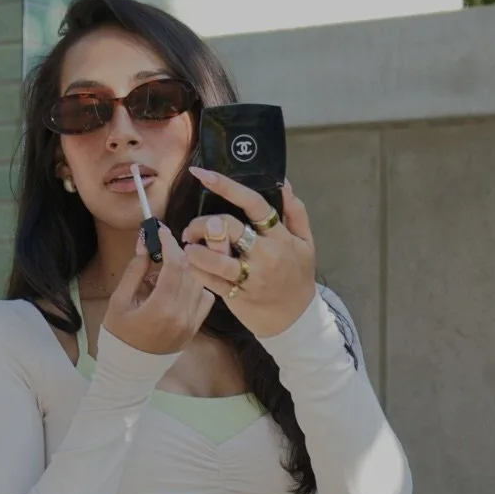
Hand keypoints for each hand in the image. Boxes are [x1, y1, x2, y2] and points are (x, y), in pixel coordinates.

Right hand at [102, 223, 216, 354]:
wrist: (128, 370)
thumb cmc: (118, 335)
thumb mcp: (119, 300)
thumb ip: (135, 271)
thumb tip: (145, 244)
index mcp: (161, 308)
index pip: (174, 264)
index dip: (168, 242)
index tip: (159, 230)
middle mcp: (182, 315)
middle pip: (189, 270)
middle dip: (175, 252)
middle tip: (160, 246)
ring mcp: (192, 323)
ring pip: (198, 282)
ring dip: (184, 270)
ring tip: (162, 274)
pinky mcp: (195, 328)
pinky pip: (204, 299)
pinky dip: (194, 287)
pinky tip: (177, 288)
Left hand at [181, 169, 316, 337]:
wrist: (296, 319)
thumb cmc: (298, 276)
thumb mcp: (306, 243)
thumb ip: (295, 212)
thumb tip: (284, 182)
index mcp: (280, 236)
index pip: (253, 204)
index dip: (226, 186)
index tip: (203, 174)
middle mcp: (265, 254)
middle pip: (227, 227)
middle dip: (202, 223)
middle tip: (192, 229)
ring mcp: (250, 276)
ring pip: (214, 257)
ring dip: (194, 249)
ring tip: (188, 247)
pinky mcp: (237, 296)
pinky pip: (209, 280)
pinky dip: (195, 270)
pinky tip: (191, 264)